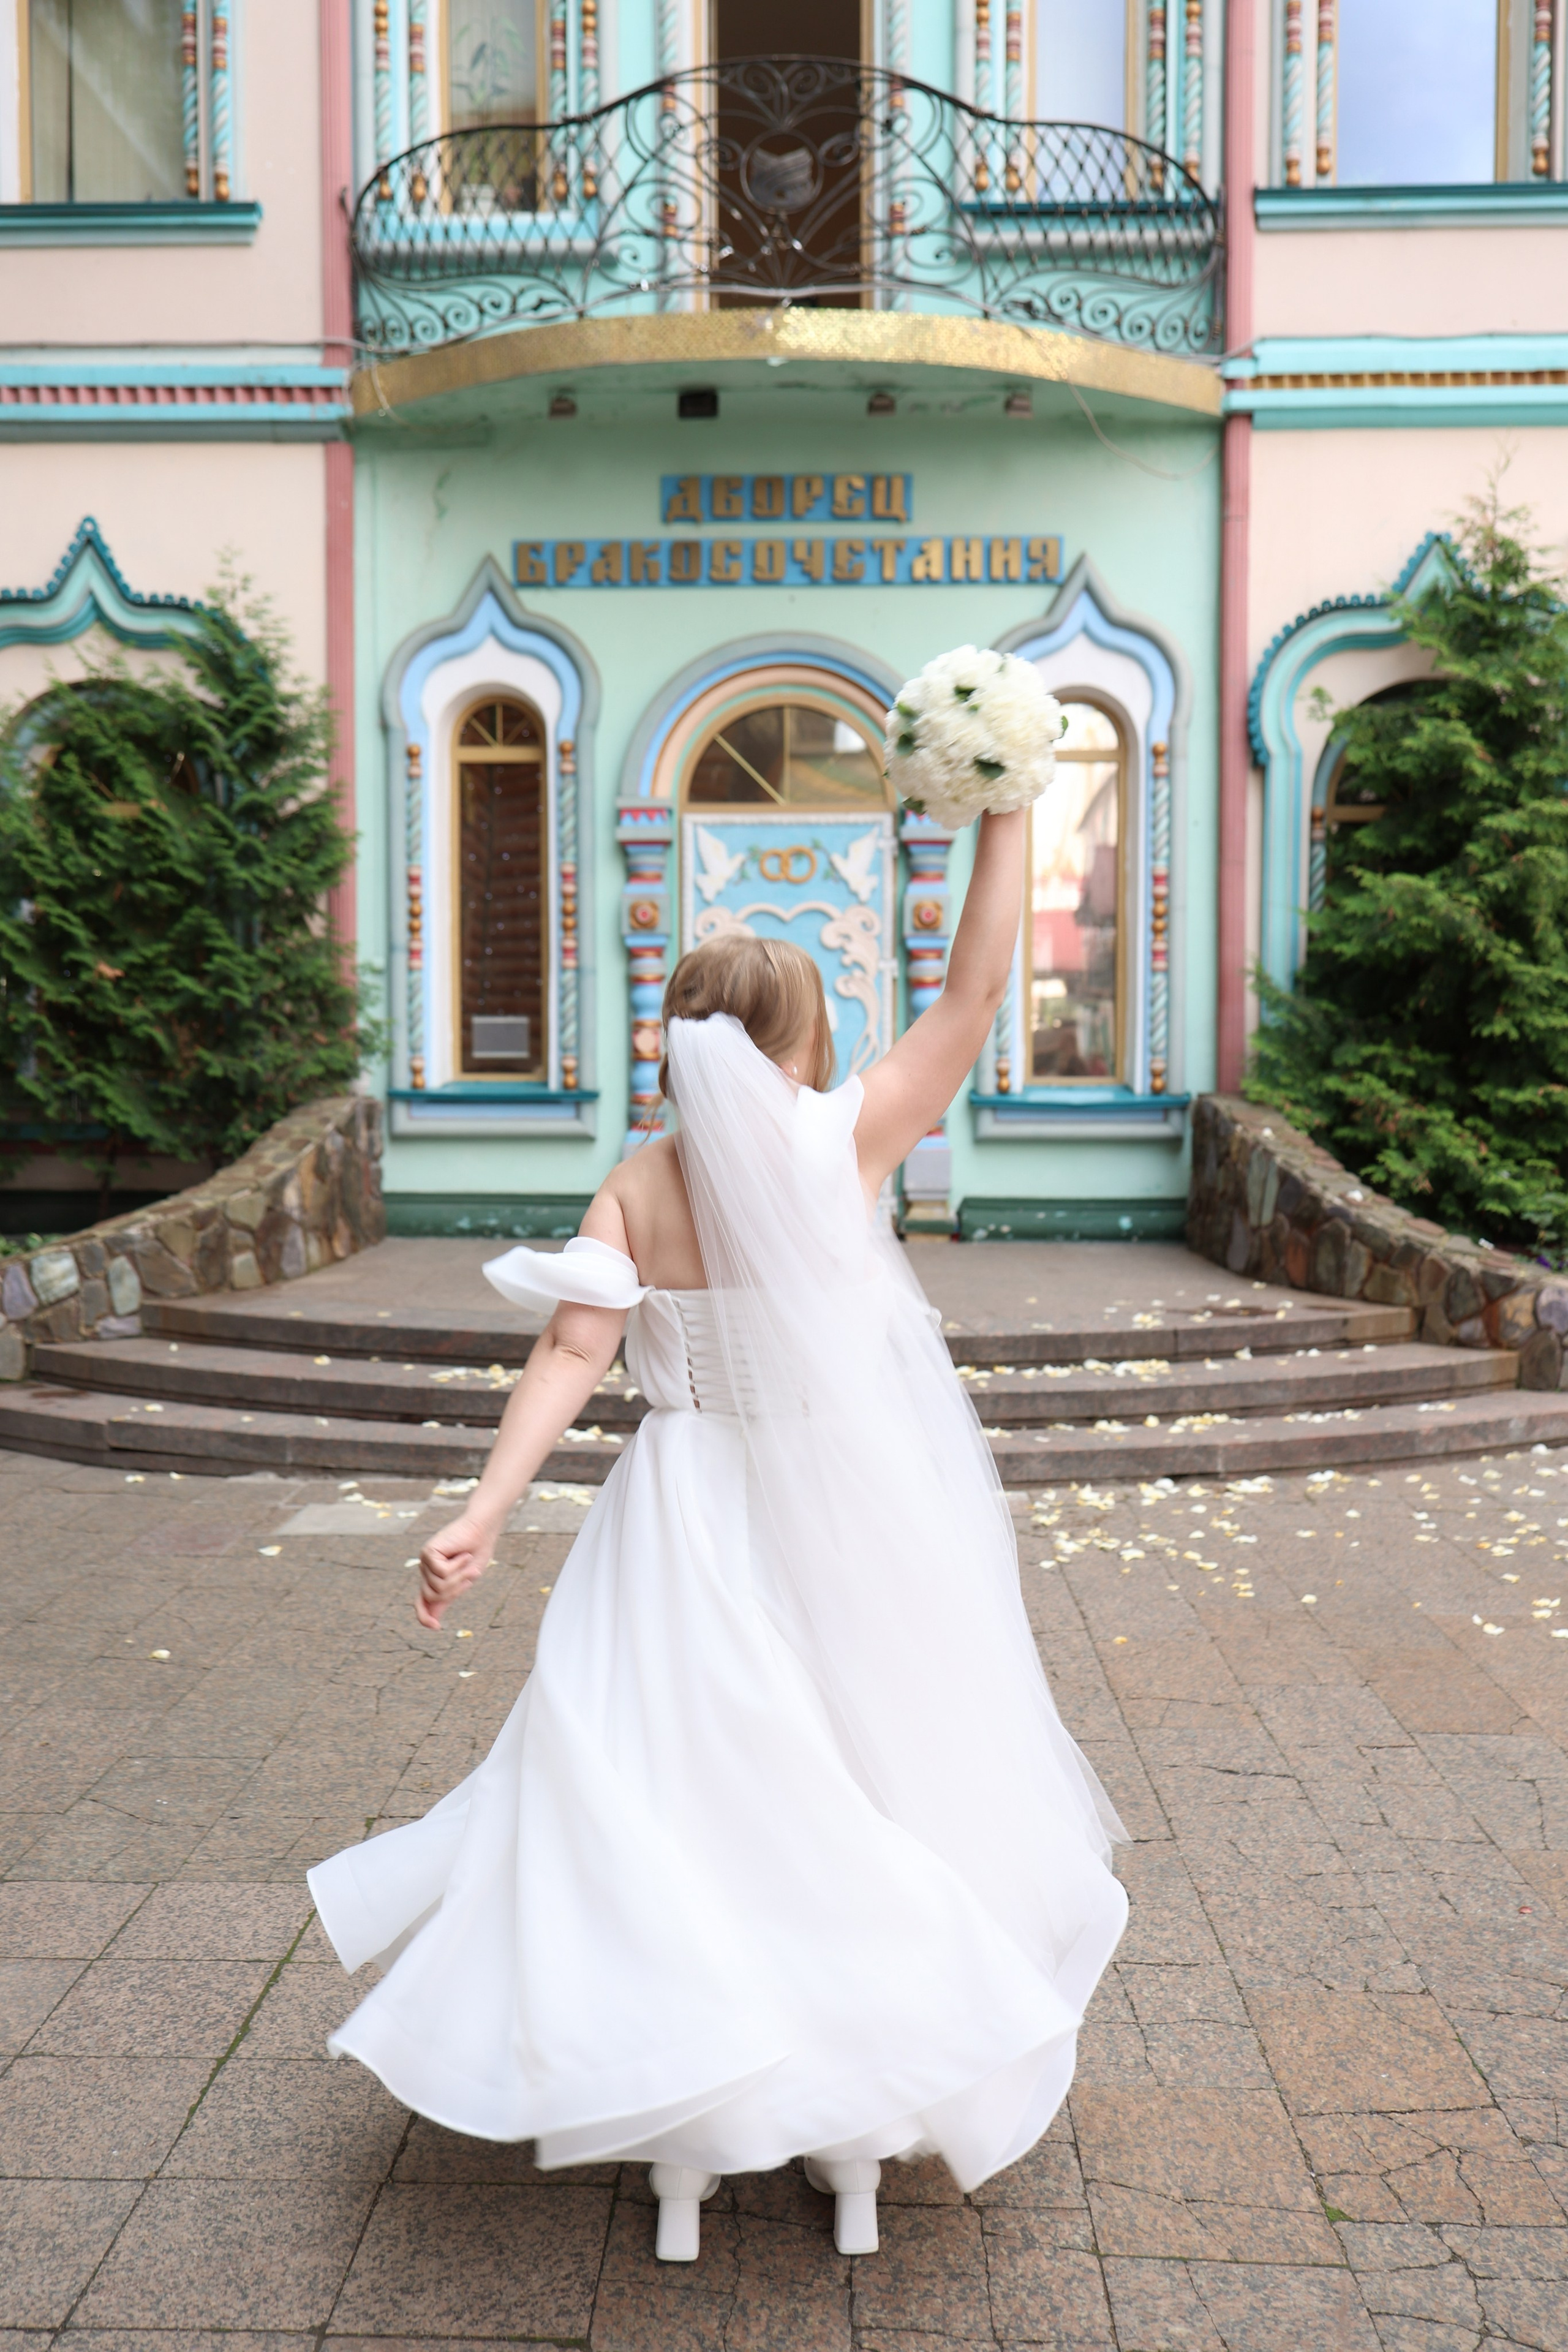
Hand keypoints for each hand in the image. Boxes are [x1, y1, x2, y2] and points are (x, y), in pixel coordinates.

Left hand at [415, 1507, 500, 1630]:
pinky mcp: (428, 1553)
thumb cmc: (477, 1552)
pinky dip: (457, 1566)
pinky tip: (462, 1553)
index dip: (424, 1616)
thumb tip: (432, 1619)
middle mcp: (427, 1571)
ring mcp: (426, 1562)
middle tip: (472, 1573)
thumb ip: (448, 1596)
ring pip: (438, 1586)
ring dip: (459, 1577)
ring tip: (468, 1560)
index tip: (436, 1627)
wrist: (483, 1530)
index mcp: (435, 1579)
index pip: (422, 1602)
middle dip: (456, 1589)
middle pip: (434, 1596)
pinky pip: (441, 1572)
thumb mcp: (464, 1580)